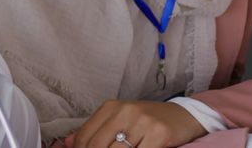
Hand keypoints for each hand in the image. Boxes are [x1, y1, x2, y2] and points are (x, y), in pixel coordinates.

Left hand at [62, 100, 206, 147]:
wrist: (183, 116)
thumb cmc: (148, 121)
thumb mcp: (120, 119)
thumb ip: (95, 130)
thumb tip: (69, 143)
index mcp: (111, 107)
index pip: (86, 136)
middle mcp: (125, 111)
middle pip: (97, 146)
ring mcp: (142, 122)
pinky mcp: (158, 134)